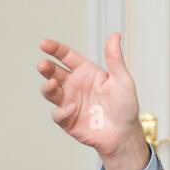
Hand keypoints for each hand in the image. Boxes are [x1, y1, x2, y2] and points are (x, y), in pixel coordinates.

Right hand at [37, 33, 147, 169]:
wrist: (125, 134)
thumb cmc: (126, 106)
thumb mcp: (122, 80)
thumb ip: (115, 59)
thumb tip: (115, 34)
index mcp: (86, 72)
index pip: (66, 56)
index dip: (54, 49)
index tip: (44, 44)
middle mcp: (75, 85)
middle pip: (53, 72)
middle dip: (46, 68)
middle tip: (43, 65)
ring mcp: (69, 102)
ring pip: (50, 92)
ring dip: (48, 87)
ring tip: (53, 84)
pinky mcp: (68, 121)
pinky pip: (58, 114)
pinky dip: (62, 111)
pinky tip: (72, 109)